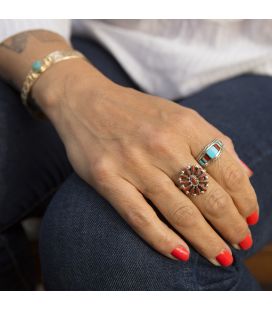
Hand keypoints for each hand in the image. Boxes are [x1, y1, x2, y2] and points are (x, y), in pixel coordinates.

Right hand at [35, 60, 258, 266]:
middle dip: (232, 226)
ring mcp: (133, 162)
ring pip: (179, 212)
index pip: (229, 170)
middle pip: (209, 196)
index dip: (246, 199)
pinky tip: (181, 254)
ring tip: (221, 257)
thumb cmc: (136, 111)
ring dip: (206, 241)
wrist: (85, 101)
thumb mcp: (179, 115)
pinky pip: (140, 217)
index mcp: (185, 124)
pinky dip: (162, 240)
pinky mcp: (107, 178)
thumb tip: (246, 174)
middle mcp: (162, 143)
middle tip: (242, 243)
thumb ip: (213, 141)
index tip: (251, 217)